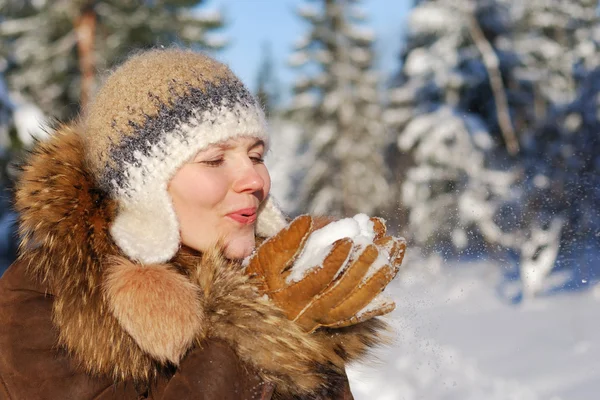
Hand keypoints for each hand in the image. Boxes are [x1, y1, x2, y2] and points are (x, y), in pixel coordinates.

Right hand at [245, 215, 405, 332]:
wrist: (258, 304)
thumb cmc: (262, 274)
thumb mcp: (267, 255)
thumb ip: (287, 239)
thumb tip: (308, 220)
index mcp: (291, 295)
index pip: (317, 278)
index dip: (334, 259)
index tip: (349, 239)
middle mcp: (307, 312)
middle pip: (340, 292)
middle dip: (360, 268)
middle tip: (375, 246)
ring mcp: (321, 320)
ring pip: (352, 306)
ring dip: (374, 285)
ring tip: (390, 262)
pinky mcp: (329, 323)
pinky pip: (353, 319)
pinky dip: (371, 310)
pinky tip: (390, 302)